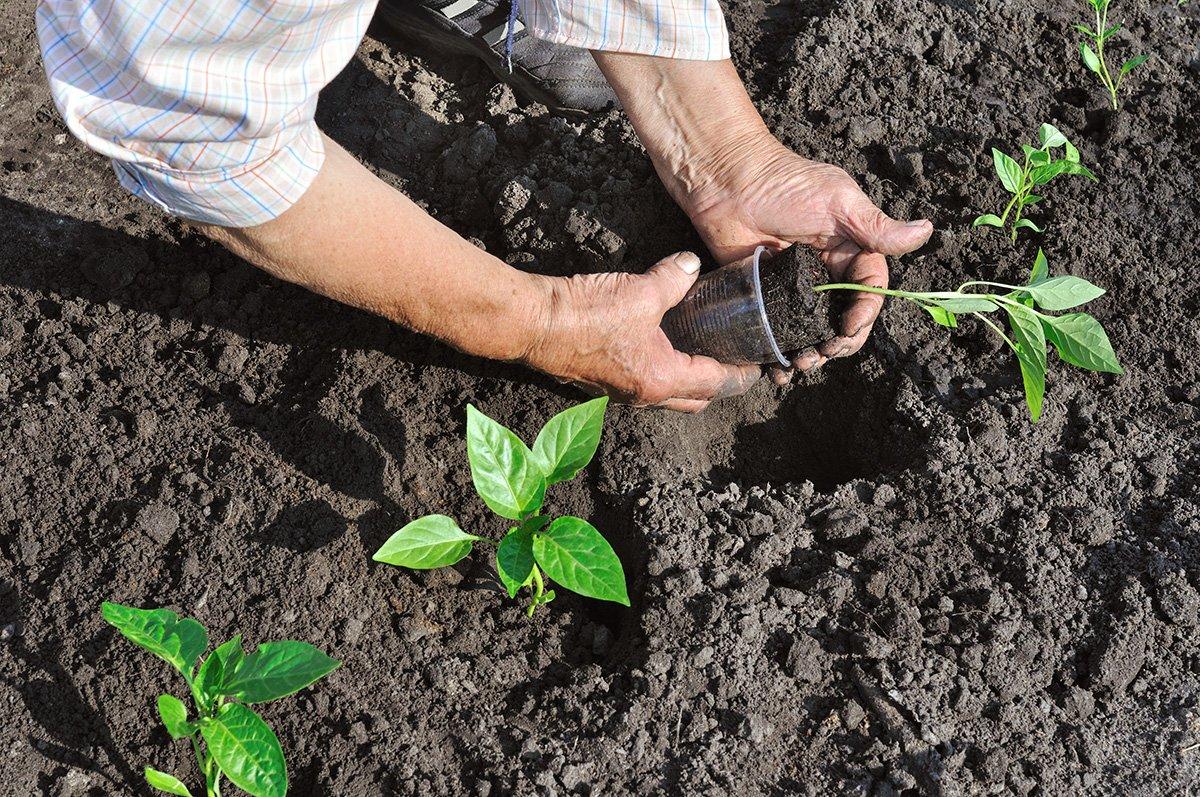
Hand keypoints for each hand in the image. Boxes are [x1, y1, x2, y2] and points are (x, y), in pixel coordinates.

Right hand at [523, 251, 761, 411]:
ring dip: (686, 380)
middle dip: (717, 384)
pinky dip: (659, 371)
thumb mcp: (640, 290)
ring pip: (667, 395)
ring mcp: (620, 392)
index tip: (758, 365)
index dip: (741, 374)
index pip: (716, 383)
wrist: (533, 324)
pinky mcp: (602, 382)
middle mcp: (644, 395)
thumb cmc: (585, 314)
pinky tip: (660, 345)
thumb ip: (674, 278)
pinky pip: (642, 384)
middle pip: (694, 400)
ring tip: (700, 351)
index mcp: (661, 379)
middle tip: (732, 360)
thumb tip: (691, 266)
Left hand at [686, 138, 932, 380]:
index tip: (848, 327)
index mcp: (849, 249)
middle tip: (825, 352)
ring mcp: (794, 287)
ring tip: (801, 363)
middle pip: (843, 317)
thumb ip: (877, 227)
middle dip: (840, 341)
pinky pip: (777, 331)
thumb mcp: (838, 202)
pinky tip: (777, 369)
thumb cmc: (783, 185)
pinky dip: (779, 353)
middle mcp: (825, 272)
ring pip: (813, 330)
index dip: (864, 312)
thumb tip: (926, 232)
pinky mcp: (764, 297)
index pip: (868, 289)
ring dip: (813, 353)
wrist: (725, 182)